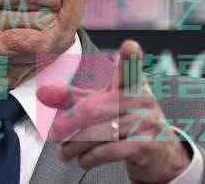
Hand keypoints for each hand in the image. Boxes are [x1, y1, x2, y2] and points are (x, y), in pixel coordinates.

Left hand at [37, 40, 191, 182]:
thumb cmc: (128, 121)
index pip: (131, 69)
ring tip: (65, 153)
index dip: (131, 57)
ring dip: (76, 146)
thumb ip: (75, 98)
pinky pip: (109, 150)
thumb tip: (42, 92)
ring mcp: (147, 122)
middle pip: (95, 109)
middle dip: (70, 124)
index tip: (129, 46)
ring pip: (99, 133)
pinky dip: (90, 157)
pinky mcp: (145, 146)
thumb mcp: (106, 104)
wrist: (162, 153)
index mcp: (132, 83)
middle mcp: (143, 99)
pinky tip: (84, 160)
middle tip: (54, 134)